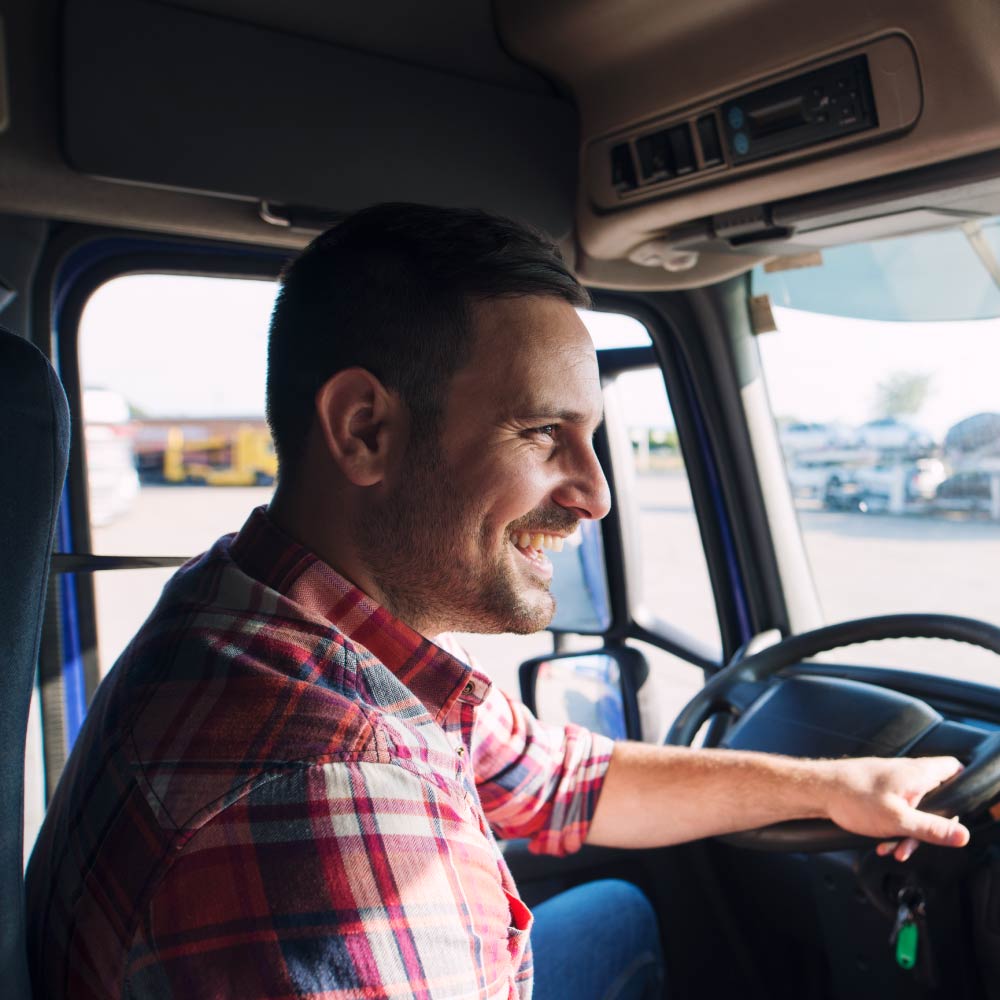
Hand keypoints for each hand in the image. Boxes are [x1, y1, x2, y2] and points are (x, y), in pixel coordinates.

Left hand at [820, 756, 969, 861]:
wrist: (816, 789)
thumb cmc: (852, 797)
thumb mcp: (899, 821)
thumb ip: (932, 829)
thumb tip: (962, 835)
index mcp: (918, 774)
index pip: (954, 769)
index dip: (962, 788)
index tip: (955, 813)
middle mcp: (906, 773)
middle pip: (935, 798)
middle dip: (928, 826)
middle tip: (915, 843)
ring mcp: (890, 780)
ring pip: (912, 808)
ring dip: (906, 831)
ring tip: (892, 848)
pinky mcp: (876, 788)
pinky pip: (895, 808)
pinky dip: (892, 826)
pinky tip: (881, 842)